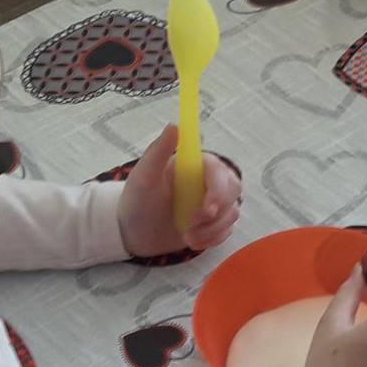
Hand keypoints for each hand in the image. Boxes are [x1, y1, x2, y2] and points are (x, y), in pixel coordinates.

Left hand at [117, 124, 241, 257]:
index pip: (219, 171)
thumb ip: (158, 151)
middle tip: (192, 225)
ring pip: (232, 213)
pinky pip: (227, 230)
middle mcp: (207, 181)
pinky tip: (193, 241)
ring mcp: (213, 203)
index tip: (207, 208)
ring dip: (211, 229)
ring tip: (186, 235)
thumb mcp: (143, 177)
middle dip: (216, 213)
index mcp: (194, 166)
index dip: (218, 190)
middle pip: (233, 190)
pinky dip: (212, 238)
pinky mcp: (214, 223)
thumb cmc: (136, 201)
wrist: (133, 233)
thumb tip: (174, 125)